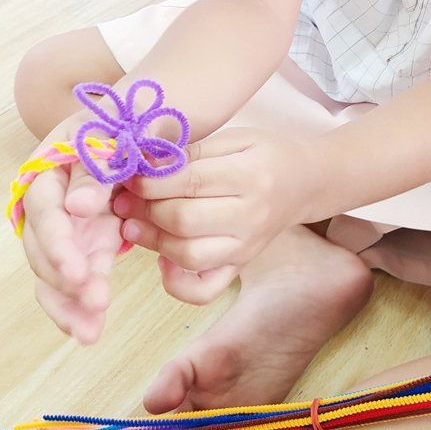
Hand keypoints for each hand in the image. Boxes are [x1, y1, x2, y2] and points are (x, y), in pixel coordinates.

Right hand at [19, 114, 125, 344]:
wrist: (142, 132)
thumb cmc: (128, 128)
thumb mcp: (119, 136)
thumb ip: (100, 169)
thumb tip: (78, 207)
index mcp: (51, 166)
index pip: (44, 206)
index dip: (58, 241)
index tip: (79, 271)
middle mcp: (49, 200)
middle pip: (42, 244)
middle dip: (65, 278)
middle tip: (96, 302)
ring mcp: (64, 225)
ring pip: (53, 270)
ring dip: (69, 302)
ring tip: (92, 331)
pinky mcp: (81, 245)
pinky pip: (73, 278)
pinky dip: (77, 305)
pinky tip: (88, 330)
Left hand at [111, 127, 306, 304]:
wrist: (305, 183)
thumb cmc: (266, 155)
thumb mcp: (236, 138)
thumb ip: (193, 150)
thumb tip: (144, 162)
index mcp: (250, 176)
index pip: (191, 181)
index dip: (152, 180)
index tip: (129, 173)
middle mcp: (250, 216)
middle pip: (184, 220)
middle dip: (146, 208)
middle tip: (125, 198)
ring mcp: (245, 247)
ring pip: (188, 255)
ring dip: (152, 240)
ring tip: (133, 223)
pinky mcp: (239, 266)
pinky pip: (203, 291)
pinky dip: (175, 284)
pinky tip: (162, 260)